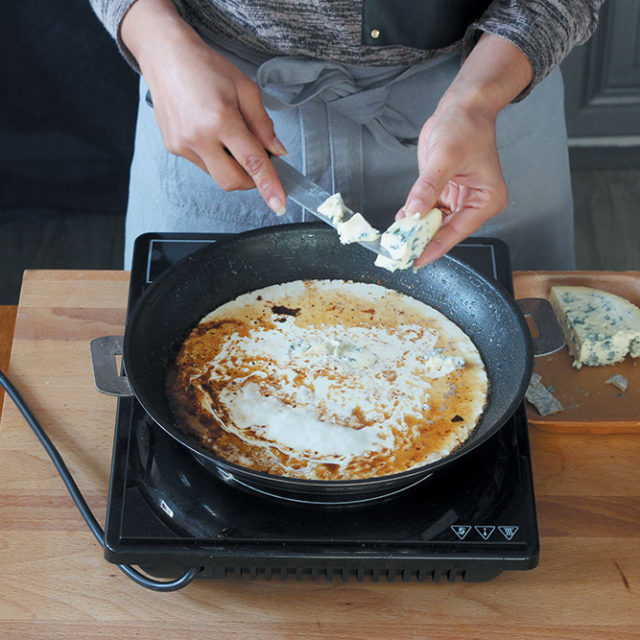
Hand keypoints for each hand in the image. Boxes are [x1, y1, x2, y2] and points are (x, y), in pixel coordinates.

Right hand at [121, 0, 286, 213]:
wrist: (165, 55)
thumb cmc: (205, 67)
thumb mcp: (245, 89)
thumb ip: (263, 124)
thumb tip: (277, 152)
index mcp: (220, 120)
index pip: (252, 162)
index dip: (269, 185)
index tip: (279, 204)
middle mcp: (198, 137)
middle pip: (232, 181)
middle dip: (251, 180)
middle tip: (260, 162)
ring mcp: (182, 145)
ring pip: (217, 175)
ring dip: (232, 165)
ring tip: (229, 135)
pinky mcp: (174, 148)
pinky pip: (203, 165)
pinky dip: (216, 157)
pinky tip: (212, 133)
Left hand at [399, 101, 507, 266]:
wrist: (461, 106)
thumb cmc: (466, 126)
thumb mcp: (445, 157)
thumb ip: (428, 188)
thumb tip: (414, 213)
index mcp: (486, 200)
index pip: (457, 232)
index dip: (434, 247)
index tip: (416, 260)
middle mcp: (474, 204)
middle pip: (445, 232)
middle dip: (422, 240)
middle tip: (399, 253)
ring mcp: (458, 200)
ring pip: (434, 224)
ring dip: (415, 230)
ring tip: (395, 240)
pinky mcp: (443, 193)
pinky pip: (427, 212)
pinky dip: (413, 217)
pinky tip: (399, 222)